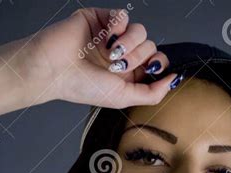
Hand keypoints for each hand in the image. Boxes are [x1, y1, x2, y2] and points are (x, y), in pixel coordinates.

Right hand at [24, 6, 179, 108]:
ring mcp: (113, 37)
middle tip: (117, 66)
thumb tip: (174, 81)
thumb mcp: (123, 98)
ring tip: (111, 54)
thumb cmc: (83, 86)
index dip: (158, 65)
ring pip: (141, 31)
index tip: (151, 69)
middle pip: (151, 47)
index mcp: (128, 75)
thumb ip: (152, 94)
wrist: (56, 68)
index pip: (156, 63)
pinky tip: (107, 38)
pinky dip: (119, 26)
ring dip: (130, 43)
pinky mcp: (102, 19)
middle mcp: (123, 56)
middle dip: (138, 57)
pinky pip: (124, 16)